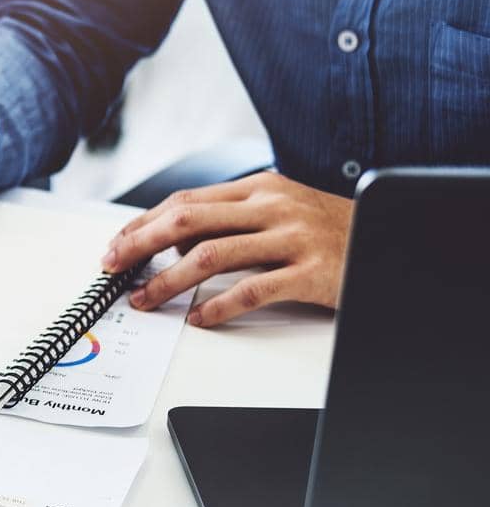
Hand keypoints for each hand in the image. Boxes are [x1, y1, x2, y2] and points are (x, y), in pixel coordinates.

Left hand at [102, 172, 352, 326]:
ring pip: (211, 255)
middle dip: (141, 245)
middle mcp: (271, 206)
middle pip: (187, 221)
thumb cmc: (330, 229)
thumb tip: (174, 238)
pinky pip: (253, 290)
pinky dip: (219, 305)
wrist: (392, 239)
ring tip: (145, 299)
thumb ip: (231, 217)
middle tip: (113, 267)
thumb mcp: (280, 209)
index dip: (143, 224)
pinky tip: (199, 318)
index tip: (116, 245)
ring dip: (169, 280)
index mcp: (258, 188)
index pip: (184, 201)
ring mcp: (291, 238)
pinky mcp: (311, 272)